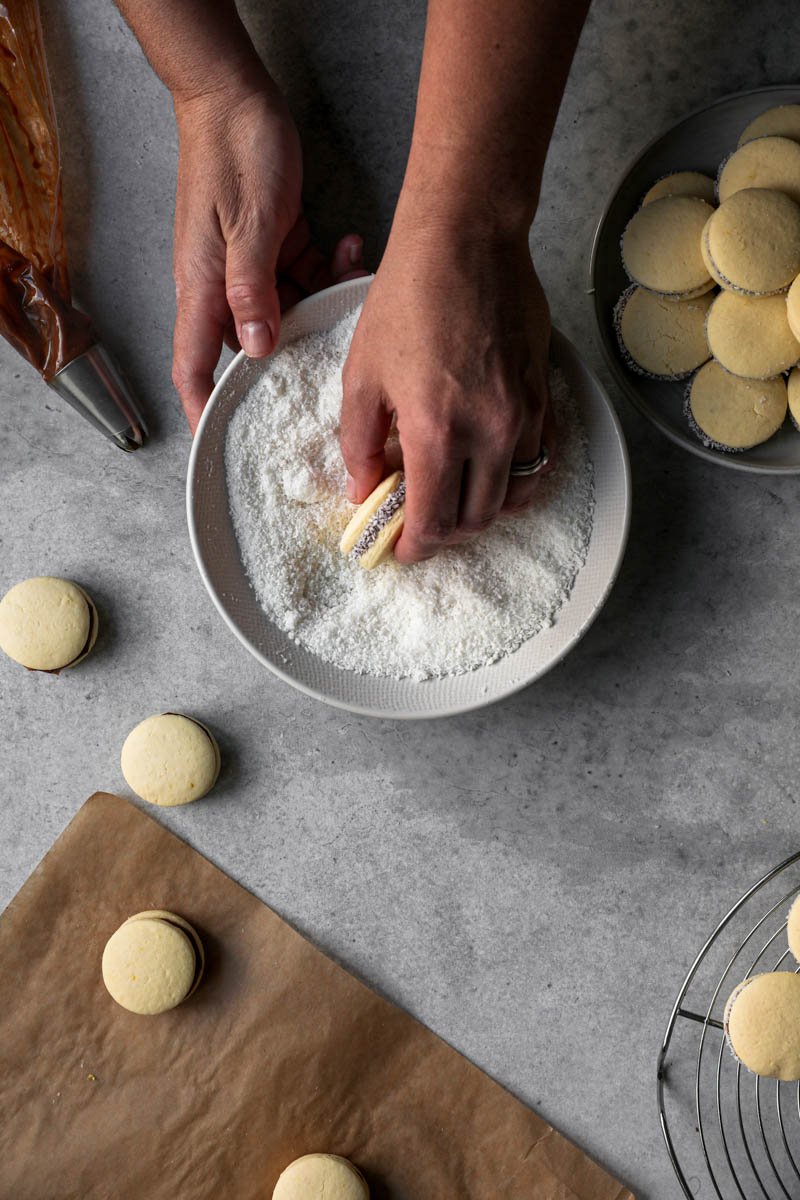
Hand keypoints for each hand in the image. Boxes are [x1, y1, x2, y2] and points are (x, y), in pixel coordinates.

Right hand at [172, 81, 366, 430]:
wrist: (235, 94)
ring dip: (323, 303)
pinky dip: (330, 272)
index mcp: (203, 287)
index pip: (193, 365)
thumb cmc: (231, 151)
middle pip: (255, 345)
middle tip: (337, 361)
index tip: (220, 441)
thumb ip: (252, 287)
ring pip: (290, 313)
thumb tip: (256, 347)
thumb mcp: (247, 221)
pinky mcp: (274, 248)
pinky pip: (305, 278)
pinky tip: (350, 249)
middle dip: (294, 355)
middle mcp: (223, 286)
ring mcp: (249, 268)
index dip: (203, 407)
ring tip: (351, 276)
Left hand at [340, 207, 555, 562]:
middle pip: (477, 519)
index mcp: (436, 432)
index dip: (415, 547)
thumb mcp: (361, 373)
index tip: (402, 547)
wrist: (465, 237)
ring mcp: (523, 414)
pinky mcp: (542, 394)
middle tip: (421, 519)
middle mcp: (488, 432)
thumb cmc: (408, 296)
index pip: (434, 523)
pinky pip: (539, 459)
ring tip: (455, 492)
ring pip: (515, 496)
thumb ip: (359, 442)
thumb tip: (363, 489)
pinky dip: (514, 476)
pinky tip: (487, 462)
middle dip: (446, 531)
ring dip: (484, 508)